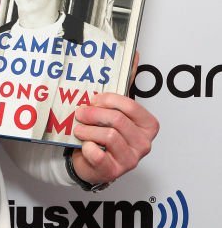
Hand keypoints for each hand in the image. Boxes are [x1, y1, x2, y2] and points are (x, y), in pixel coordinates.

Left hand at [71, 59, 158, 184]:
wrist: (90, 161)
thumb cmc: (105, 133)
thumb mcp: (116, 109)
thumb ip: (126, 84)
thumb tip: (134, 55)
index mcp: (148, 126)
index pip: (130, 105)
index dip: (108, 100)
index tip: (94, 99)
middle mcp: (144, 143)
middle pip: (116, 120)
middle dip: (93, 114)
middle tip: (80, 112)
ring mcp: (131, 159)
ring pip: (107, 135)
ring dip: (87, 130)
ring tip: (80, 129)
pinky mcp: (114, 171)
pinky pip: (97, 154)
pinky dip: (87, 147)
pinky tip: (85, 146)